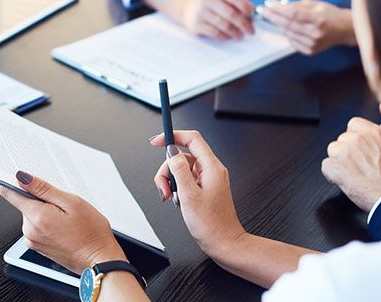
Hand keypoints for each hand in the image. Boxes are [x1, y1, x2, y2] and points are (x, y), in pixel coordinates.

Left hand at [0, 171, 125, 273]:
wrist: (98, 260)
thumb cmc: (91, 234)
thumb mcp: (72, 202)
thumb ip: (44, 189)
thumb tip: (22, 178)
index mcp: (37, 217)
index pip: (10, 194)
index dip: (4, 180)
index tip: (1, 172)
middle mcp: (30, 231)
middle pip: (25, 203)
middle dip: (40, 198)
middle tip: (62, 202)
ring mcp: (32, 240)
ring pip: (32, 214)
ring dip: (45, 210)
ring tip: (67, 217)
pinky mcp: (37, 246)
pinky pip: (37, 226)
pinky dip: (47, 221)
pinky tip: (64, 225)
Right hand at [149, 130, 245, 259]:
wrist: (224, 243)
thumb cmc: (212, 225)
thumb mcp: (189, 196)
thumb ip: (179, 171)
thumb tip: (172, 153)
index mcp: (211, 167)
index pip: (192, 139)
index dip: (173, 136)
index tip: (156, 141)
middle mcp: (211, 170)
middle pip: (182, 156)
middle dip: (168, 170)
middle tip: (164, 188)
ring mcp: (208, 180)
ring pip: (181, 169)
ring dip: (171, 182)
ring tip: (171, 198)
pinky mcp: (204, 189)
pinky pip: (185, 180)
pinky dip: (177, 189)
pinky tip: (178, 201)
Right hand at [179, 0, 254, 39]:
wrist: (187, 9)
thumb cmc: (211, 4)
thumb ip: (236, 2)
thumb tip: (252, 12)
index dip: (245, 5)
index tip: (252, 14)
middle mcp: (207, 0)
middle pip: (231, 13)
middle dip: (244, 24)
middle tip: (250, 30)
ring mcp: (200, 13)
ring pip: (224, 25)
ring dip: (235, 32)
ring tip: (241, 35)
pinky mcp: (196, 25)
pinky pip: (215, 33)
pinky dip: (225, 36)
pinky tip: (229, 37)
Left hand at [260, 0, 354, 54]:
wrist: (345, 30)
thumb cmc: (331, 14)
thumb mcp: (317, 4)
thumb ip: (298, 5)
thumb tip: (280, 5)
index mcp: (319, 19)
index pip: (293, 13)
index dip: (278, 9)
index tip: (268, 3)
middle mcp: (315, 33)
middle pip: (288, 24)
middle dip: (273, 16)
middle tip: (263, 10)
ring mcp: (312, 44)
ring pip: (288, 33)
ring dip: (278, 24)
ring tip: (272, 16)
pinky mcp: (310, 51)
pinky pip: (292, 41)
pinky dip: (286, 33)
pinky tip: (285, 27)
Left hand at [322, 118, 380, 211]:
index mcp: (377, 133)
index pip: (354, 124)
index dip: (354, 137)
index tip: (359, 147)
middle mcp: (360, 139)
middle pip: (342, 139)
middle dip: (347, 152)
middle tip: (358, 166)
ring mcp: (347, 152)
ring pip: (332, 151)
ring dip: (339, 162)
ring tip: (353, 175)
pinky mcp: (337, 167)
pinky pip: (326, 166)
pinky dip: (332, 175)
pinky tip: (345, 182)